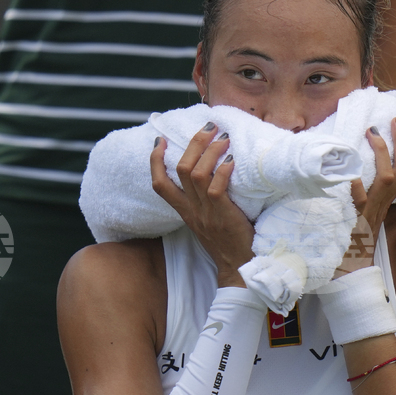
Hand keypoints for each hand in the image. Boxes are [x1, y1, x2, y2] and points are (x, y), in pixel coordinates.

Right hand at [150, 123, 254, 287]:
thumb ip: (206, 200)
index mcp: (185, 212)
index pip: (159, 184)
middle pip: (180, 169)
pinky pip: (216, 187)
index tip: (159, 140)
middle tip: (208, 126)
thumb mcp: (209, 221)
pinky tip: (231, 159)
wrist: (240, 268)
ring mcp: (206, 213)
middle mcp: (192, 210)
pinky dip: (223, 169)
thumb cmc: (230, 242)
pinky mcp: (222, 215)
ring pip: (196, 174)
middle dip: (193, 143)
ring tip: (223, 136)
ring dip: (210, 150)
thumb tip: (214, 172)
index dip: (155, 161)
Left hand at [335, 117, 395, 276]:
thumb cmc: (352, 247)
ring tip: (372, 131)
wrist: (346, 277)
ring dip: (381, 154)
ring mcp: (369, 214)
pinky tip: (350, 171)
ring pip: (386, 180)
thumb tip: (360, 177)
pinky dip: (355, 187)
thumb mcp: (363, 218)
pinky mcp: (355, 223)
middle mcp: (382, 208)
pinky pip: (357, 202)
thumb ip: (365, 199)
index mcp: (386, 205)